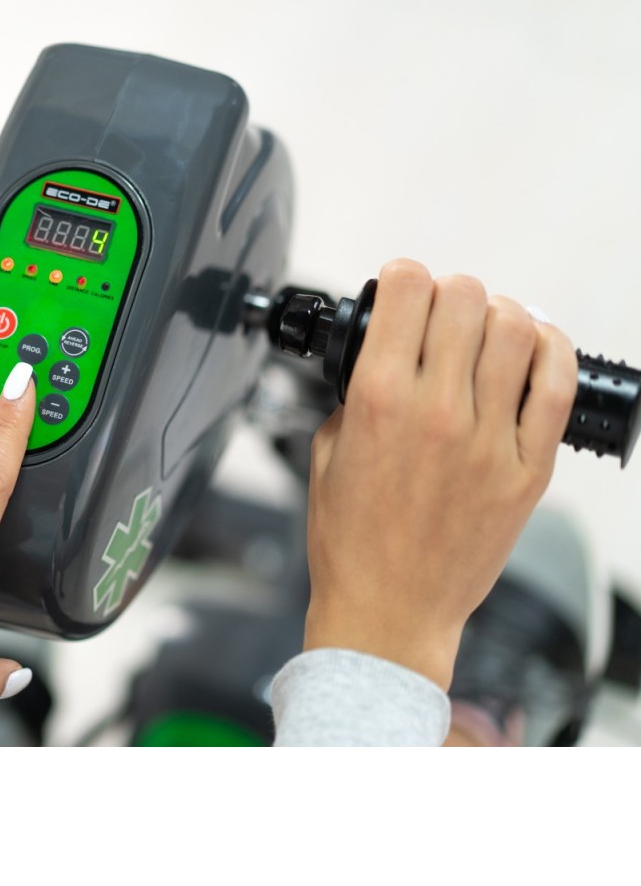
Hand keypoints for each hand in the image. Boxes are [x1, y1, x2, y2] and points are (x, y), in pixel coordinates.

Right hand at [305, 259, 577, 688]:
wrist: (388, 610)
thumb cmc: (352, 542)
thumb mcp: (327, 452)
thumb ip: (355, 394)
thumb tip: (384, 355)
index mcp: (377, 401)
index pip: (407, 290)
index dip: (404, 275)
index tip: (403, 288)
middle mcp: (437, 413)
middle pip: (465, 298)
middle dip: (450, 292)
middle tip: (443, 314)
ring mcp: (490, 441)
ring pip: (517, 330)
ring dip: (499, 316)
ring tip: (487, 333)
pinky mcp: (529, 471)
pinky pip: (558, 387)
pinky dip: (552, 351)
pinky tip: (534, 350)